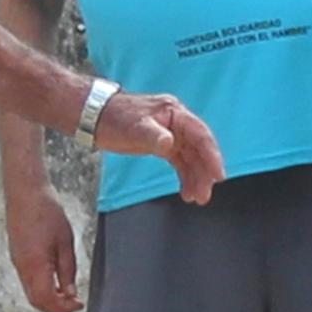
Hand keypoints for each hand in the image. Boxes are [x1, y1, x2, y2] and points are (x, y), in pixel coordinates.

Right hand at [3, 185, 84, 311]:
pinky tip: (55, 282)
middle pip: (36, 301)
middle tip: (74, 304)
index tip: (79, 305)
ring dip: (48, 299)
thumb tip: (69, 293)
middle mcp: (22, 267)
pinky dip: (41, 289)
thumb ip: (67, 271)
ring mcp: (17, 262)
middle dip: (55, 308)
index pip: (46, 300)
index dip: (63, 308)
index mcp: (35, 264)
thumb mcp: (65, 243)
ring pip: (30, 292)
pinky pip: (27, 281)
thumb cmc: (47, 213)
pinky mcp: (17, 256)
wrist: (25, 193)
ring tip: (68, 294)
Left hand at [91, 89, 223, 205]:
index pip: (201, 136)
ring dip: (195, 178)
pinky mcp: (161, 144)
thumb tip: (169, 143)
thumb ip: (152, 136)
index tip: (218, 175)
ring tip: (196, 197)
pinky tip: (186, 190)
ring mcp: (170, 134)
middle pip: (198, 150)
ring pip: (190, 158)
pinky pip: (180, 162)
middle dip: (204, 173)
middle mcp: (176, 123)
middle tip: (204, 194)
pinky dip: (184, 176)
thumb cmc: (113, 117)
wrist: (93, 116)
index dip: (212, 156)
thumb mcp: (133, 127)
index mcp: (174, 113)